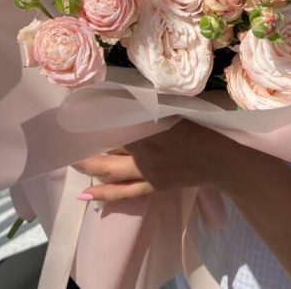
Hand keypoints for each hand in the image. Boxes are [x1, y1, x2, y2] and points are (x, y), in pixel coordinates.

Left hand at [73, 120, 268, 202]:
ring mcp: (148, 172)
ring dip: (89, 165)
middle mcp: (145, 151)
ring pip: (111, 171)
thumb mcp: (179, 107)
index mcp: (152, 128)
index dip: (97, 113)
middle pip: (107, 147)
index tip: (79, 105)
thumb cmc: (205, 127)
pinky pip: (125, 192)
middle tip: (67, 135)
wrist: (223, 159)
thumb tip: (128, 94)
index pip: (116, 120)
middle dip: (86, 142)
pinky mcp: (153, 185)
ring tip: (71, 160)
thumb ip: (154, 102)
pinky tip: (85, 196)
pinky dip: (104, 194)